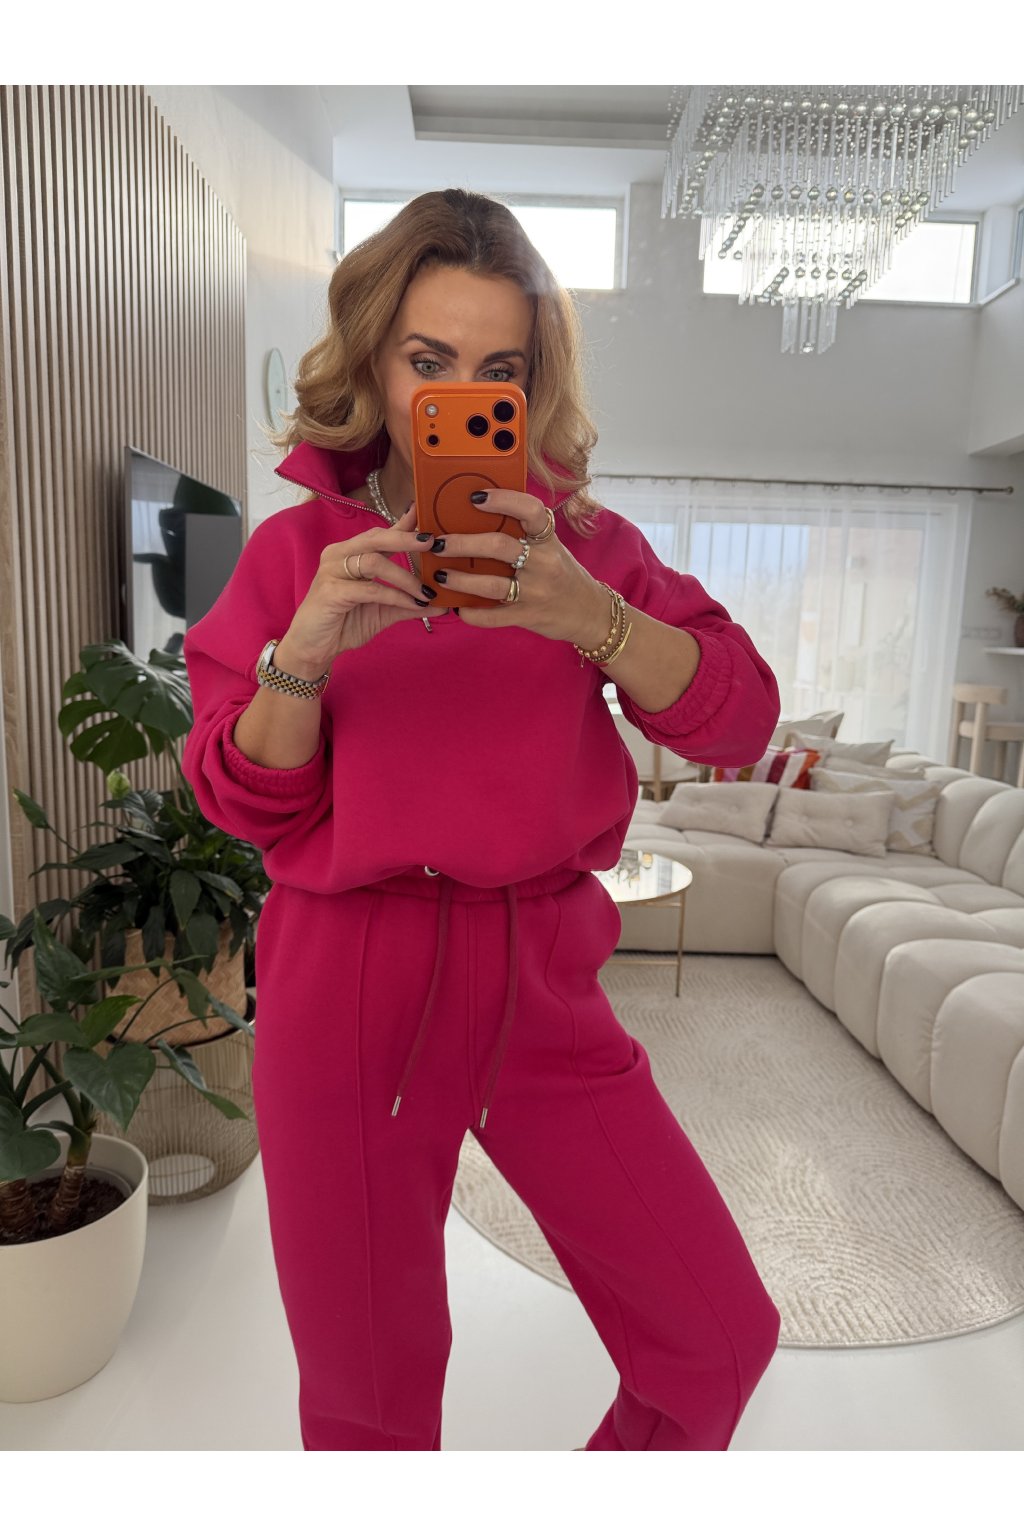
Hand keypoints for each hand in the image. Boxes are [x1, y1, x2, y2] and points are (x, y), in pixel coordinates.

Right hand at [284, 506, 445, 668]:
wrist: (314, 649)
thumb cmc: (344, 624)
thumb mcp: (383, 611)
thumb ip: (409, 604)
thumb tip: (444, 604)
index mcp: (351, 554)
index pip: (381, 533)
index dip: (404, 524)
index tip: (426, 514)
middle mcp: (339, 555)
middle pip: (376, 538)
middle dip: (407, 539)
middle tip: (432, 543)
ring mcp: (332, 571)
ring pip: (374, 562)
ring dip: (405, 577)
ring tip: (426, 591)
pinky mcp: (330, 592)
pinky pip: (369, 589)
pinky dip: (394, 596)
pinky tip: (412, 604)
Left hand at [430, 489, 609, 645]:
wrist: (590, 613)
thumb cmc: (562, 574)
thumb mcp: (551, 548)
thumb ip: (523, 534)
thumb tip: (476, 516)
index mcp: (548, 539)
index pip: (530, 510)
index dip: (503, 500)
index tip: (475, 497)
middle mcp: (544, 563)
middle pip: (499, 546)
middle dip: (463, 544)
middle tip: (438, 542)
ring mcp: (536, 592)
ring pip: (492, 584)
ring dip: (461, 579)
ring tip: (441, 574)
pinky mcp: (529, 616)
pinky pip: (494, 616)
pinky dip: (473, 613)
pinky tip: (458, 607)